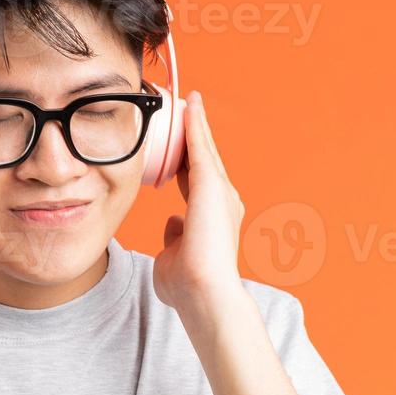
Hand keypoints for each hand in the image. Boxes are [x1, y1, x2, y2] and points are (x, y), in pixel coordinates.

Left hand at [152, 90, 246, 313]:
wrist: (203, 294)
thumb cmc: (188, 286)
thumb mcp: (175, 256)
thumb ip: (174, 237)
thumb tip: (174, 223)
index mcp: (211, 218)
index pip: (196, 181)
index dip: (187, 161)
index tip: (179, 146)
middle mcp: (222, 201)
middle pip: (203, 161)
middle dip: (194, 136)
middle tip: (185, 109)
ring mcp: (220, 193)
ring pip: (204, 150)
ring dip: (196, 125)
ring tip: (189, 100)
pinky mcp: (212, 185)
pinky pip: (201, 147)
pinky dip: (196, 124)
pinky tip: (191, 104)